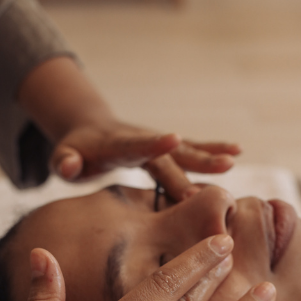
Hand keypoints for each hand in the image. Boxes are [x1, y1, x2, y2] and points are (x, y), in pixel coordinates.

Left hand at [52, 122, 241, 200]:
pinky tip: (237, 152)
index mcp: (117, 145)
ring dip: (210, 156)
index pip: (137, 145)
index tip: (175, 139)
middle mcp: (143, 140)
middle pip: (171, 154)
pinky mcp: (166, 148)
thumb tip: (68, 167)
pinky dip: (212, 150)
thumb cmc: (75, 151)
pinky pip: (192, 150)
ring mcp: (157, 143)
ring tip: (234, 159)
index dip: (155, 144)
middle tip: (223, 169)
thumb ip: (65, 162)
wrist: (89, 131)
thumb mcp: (63, 157)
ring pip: (186, 151)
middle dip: (195, 162)